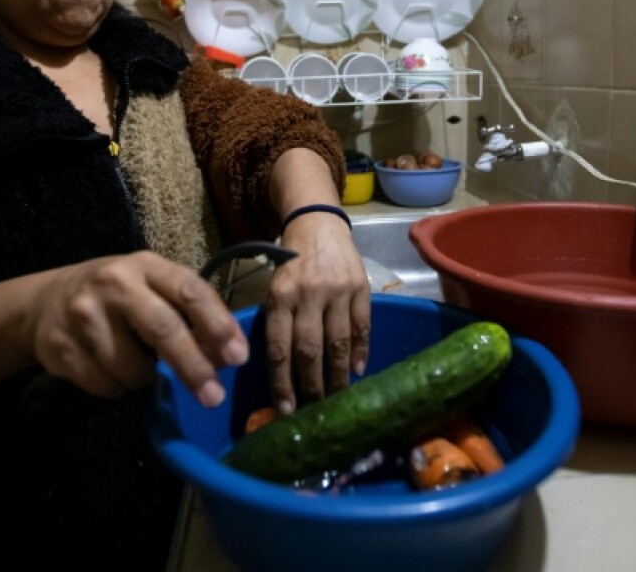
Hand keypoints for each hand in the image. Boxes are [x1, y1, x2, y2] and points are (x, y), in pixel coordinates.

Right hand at [32, 251, 248, 405]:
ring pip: (132, 368)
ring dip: (144, 378)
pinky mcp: (60, 347)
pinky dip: (116, 387)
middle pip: (162, 328)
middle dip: (193, 366)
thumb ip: (189, 312)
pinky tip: (108, 367)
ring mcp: (83, 315)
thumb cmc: (118, 296)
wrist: (46, 301)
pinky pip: (105, 385)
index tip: (237, 357)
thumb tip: (225, 356)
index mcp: (145, 266)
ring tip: (136, 362)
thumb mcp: (152, 288)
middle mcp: (113, 284)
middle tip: (213, 396)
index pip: (189, 290)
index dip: (217, 324)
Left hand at [264, 212, 369, 412]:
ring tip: (336, 397)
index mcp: (280, 297)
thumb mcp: (274, 288)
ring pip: (337, 343)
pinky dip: (360, 352)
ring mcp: (337, 291)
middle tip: (312, 410)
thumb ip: (277, 322)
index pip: (279, 348)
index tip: (285, 409)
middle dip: (311, 386)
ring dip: (337, 376)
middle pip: (309, 350)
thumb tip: (280, 371)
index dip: (282, 382)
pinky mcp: (361, 288)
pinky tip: (357, 371)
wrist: (318, 224)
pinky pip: (361, 327)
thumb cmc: (291, 264)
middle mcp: (308, 295)